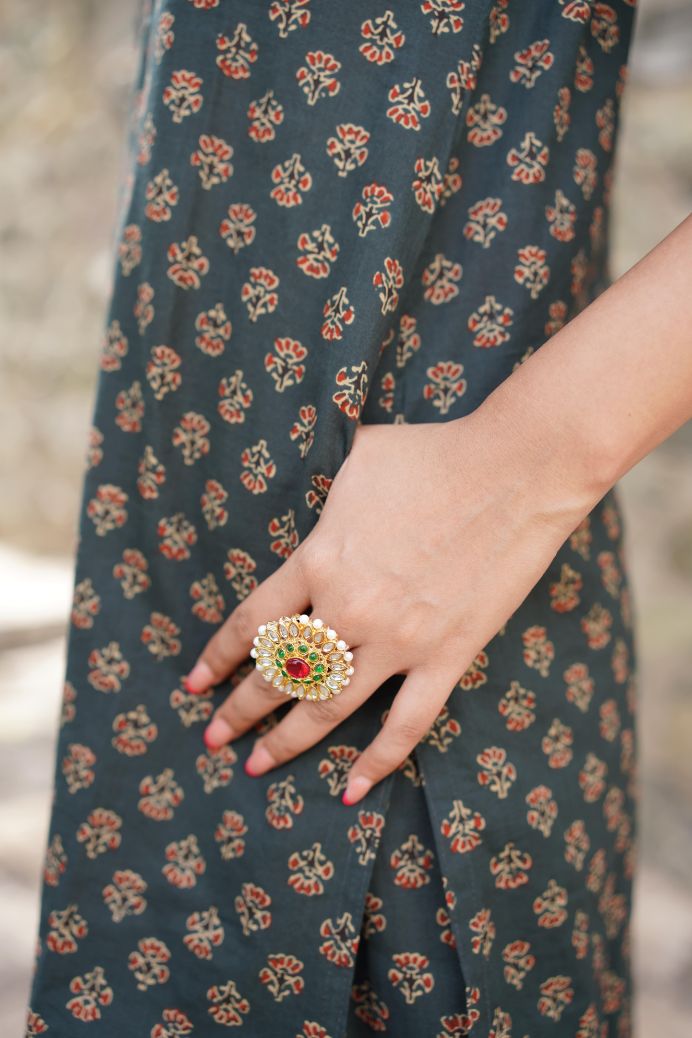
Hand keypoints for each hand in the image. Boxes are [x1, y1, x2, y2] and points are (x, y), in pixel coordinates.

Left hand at [183, 409, 595, 804]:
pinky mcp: (448, 656)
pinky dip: (378, 761)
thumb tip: (292, 476)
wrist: (517, 471)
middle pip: (279, 674)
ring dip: (287, 741)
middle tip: (212, 739)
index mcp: (320, 559)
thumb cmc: (433, 453)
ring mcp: (400, 640)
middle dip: (239, 710)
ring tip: (256, 766)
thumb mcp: (355, 456)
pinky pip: (407, 723)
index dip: (218, 656)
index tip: (196, 683)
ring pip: (329, 707)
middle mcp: (350, 608)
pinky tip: (352, 792)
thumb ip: (316, 485)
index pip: (251, 623)